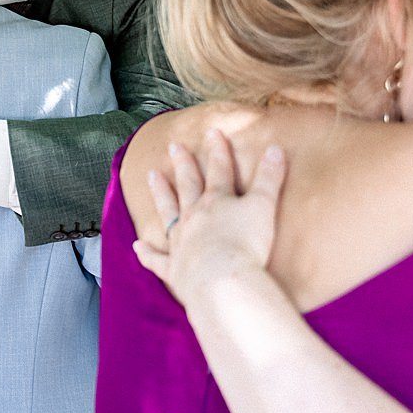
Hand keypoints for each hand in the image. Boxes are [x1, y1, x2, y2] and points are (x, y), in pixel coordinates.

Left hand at [133, 132, 284, 306]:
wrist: (221, 280)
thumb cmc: (246, 244)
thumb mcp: (264, 206)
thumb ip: (270, 178)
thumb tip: (275, 148)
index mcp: (218, 201)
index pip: (220, 170)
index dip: (218, 150)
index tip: (212, 132)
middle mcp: (195, 217)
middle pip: (188, 185)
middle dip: (184, 165)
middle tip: (174, 146)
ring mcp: (181, 241)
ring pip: (168, 212)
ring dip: (160, 193)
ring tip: (152, 176)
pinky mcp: (174, 268)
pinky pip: (157, 259)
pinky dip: (147, 253)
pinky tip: (138, 245)